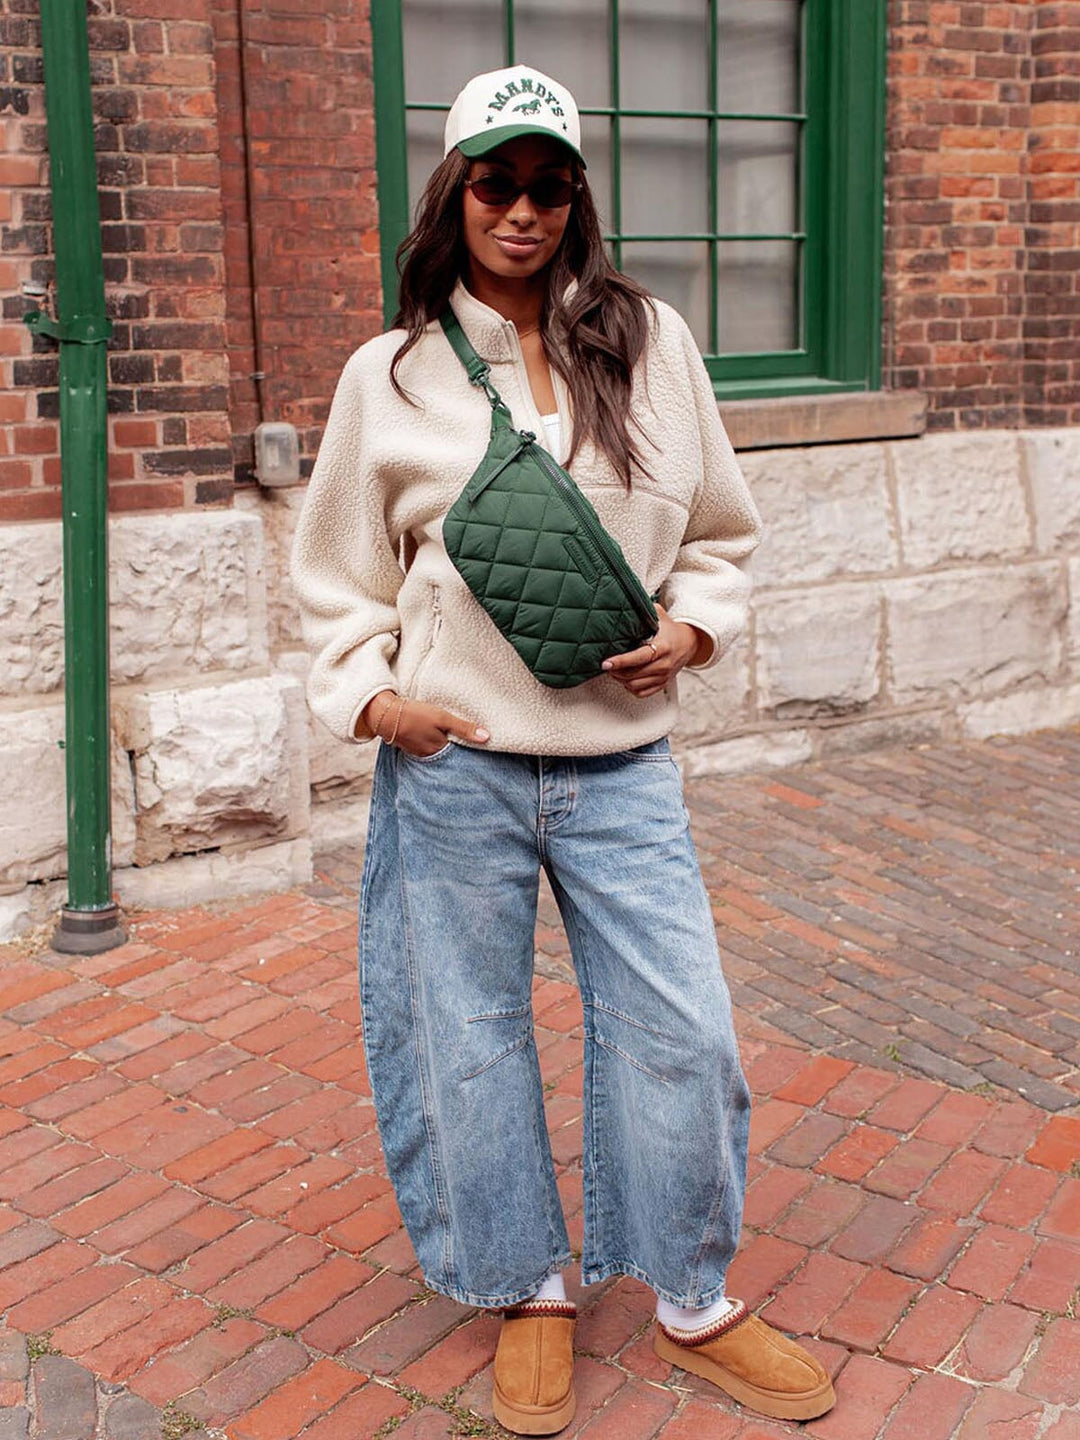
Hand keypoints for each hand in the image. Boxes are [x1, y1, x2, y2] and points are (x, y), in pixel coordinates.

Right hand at [361, 692, 488, 755]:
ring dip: (444, 749)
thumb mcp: (442, 718)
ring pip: (437, 753)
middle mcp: (429, 756)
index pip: (460, 755)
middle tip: (470, 750)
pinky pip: (425, 749)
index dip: (469, 751)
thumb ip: (464, 728)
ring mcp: (418, 752)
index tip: (481, 751)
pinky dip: (431, 745)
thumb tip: (487, 737)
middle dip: (458, 754)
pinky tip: (434, 739)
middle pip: (449, 756)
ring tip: (453, 744)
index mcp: (439, 750)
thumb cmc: (415, 714)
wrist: (384, 713)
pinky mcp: (409, 746)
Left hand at [601, 605, 708, 698]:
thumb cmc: (670, 629)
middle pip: (633, 675)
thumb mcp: (660, 616)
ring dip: (621, 680)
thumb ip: (644, 610)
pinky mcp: (662, 684)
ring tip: (614, 671)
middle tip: (606, 665)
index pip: (639, 657)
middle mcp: (664, 664)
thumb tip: (625, 602)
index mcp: (663, 647)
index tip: (605, 663)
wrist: (690, 643)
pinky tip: (626, 679)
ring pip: (635, 686)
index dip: (621, 661)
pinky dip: (630, 688)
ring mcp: (664, 676)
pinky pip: (642, 693)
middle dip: (616, 672)